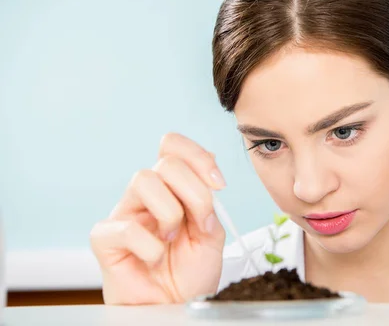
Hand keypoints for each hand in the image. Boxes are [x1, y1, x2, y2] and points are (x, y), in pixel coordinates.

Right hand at [90, 133, 226, 303]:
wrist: (177, 306)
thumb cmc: (190, 273)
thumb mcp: (213, 233)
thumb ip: (209, 203)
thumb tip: (208, 173)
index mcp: (171, 188)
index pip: (172, 145)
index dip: (197, 155)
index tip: (218, 183)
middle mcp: (146, 195)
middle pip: (165, 162)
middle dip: (195, 192)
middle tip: (201, 223)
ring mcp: (124, 214)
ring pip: (142, 179)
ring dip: (170, 213)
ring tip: (172, 239)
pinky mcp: (105, 240)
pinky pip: (126, 227)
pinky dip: (150, 247)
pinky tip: (154, 259)